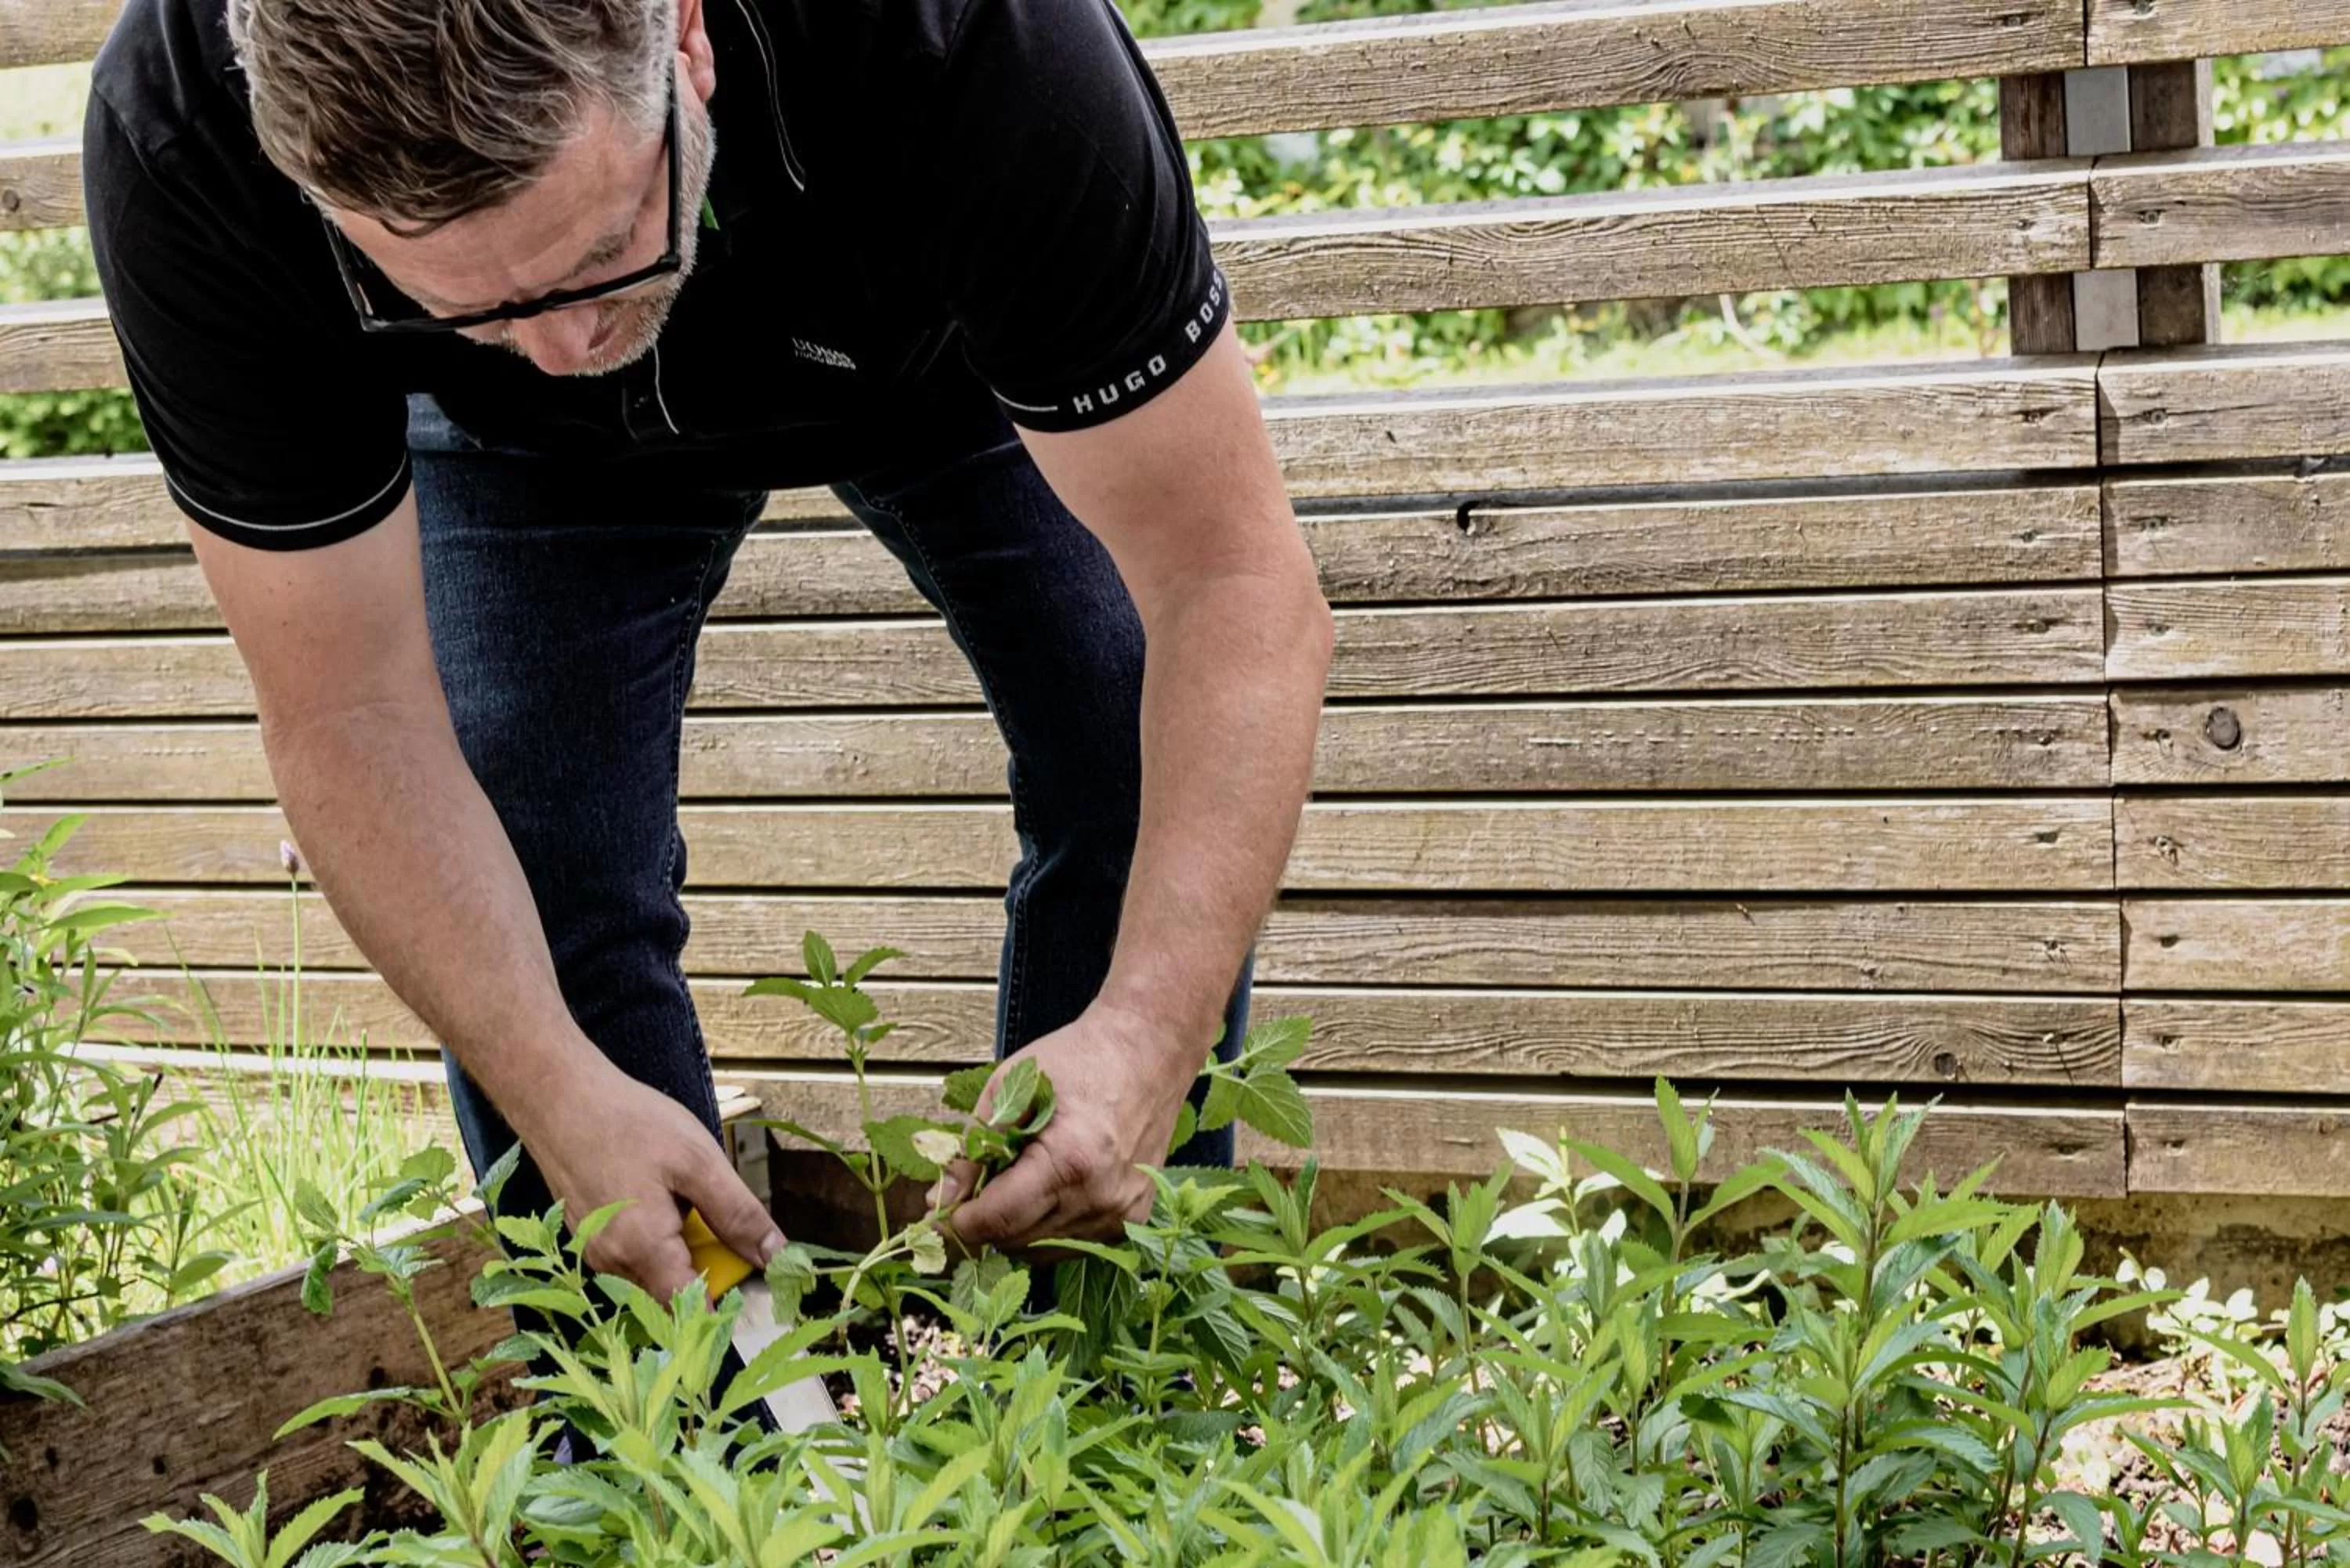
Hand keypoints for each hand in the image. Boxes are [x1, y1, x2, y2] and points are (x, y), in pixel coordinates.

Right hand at [519, 1064, 783, 1299]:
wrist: (559, 1097)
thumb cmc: (630, 1122)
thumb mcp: (699, 1162)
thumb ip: (739, 1216)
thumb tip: (775, 1258)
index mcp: (642, 1250)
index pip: (691, 1310)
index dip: (725, 1305)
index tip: (750, 1283)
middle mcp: (612, 1263)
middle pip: (672, 1292)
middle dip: (703, 1266)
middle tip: (712, 1217)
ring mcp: (594, 1251)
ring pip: (652, 1272)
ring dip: (678, 1249)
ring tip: (680, 1197)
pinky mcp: (587, 1236)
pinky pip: (631, 1253)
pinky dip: (654, 1236)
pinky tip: (655, 1193)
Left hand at [937, 1007, 1199, 1253]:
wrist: (1149, 1052)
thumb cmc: (1080, 1060)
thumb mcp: (1012, 1086)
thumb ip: (974, 1146)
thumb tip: (942, 1198)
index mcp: (1070, 1161)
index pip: (998, 1219)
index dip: (960, 1221)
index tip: (940, 1210)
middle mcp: (1100, 1198)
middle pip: (1016, 1241)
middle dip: (985, 1221)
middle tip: (975, 1187)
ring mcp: (1121, 1215)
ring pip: (1041, 1249)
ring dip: (1017, 1226)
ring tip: (1017, 1180)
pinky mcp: (1132, 1220)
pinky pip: (1072, 1243)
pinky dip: (1048, 1225)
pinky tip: (1048, 1189)